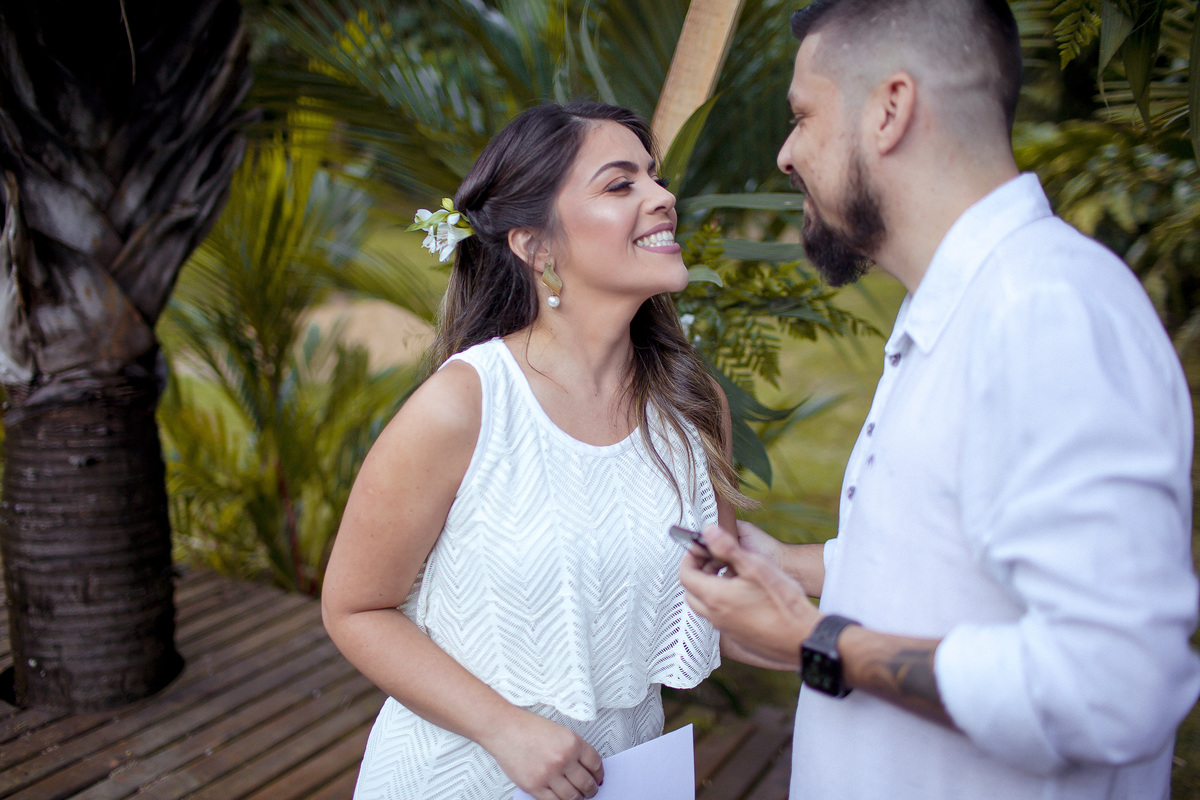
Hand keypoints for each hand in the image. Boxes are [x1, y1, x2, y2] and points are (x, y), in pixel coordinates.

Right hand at [484, 708, 603, 799]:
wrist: (504, 729)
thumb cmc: (528, 728)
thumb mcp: (559, 731)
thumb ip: (573, 749)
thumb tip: (585, 767)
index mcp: (572, 743)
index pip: (595, 764)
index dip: (599, 773)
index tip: (598, 777)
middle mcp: (563, 759)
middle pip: (586, 783)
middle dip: (591, 789)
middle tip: (591, 790)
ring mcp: (549, 774)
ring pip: (572, 796)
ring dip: (578, 798)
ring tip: (577, 796)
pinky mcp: (534, 786)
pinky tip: (561, 798)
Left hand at [680, 524, 819, 667]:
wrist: (803, 638)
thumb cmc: (782, 601)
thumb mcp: (755, 566)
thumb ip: (728, 548)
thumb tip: (707, 531)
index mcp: (714, 597)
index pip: (685, 575)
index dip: (690, 558)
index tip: (701, 548)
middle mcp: (715, 616)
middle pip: (691, 591)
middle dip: (699, 572)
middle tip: (716, 560)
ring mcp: (725, 629)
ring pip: (705, 606)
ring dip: (711, 587)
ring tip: (733, 574)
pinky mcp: (737, 637)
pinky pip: (719, 617)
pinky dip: (722, 602)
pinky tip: (745, 594)